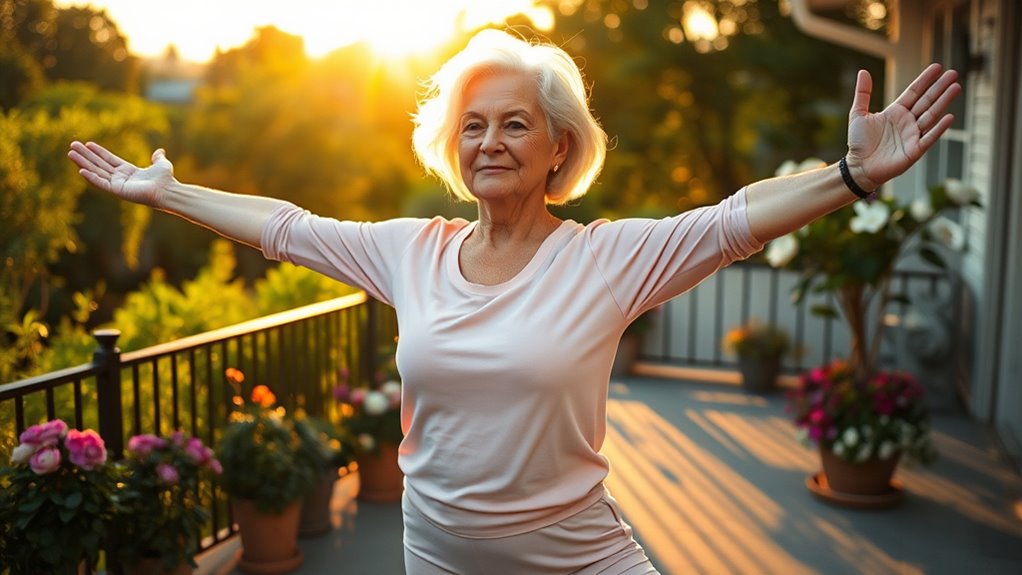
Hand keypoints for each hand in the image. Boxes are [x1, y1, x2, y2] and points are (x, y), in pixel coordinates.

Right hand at [68, 141, 173, 207]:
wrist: (168, 190)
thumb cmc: (166, 180)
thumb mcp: (161, 164)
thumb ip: (158, 158)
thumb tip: (160, 151)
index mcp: (128, 171)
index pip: (109, 160)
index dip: (98, 152)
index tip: (87, 144)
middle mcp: (121, 178)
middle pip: (99, 164)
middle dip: (85, 155)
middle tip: (72, 145)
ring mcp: (118, 184)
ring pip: (96, 171)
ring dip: (83, 163)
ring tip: (71, 153)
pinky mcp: (117, 191)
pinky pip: (101, 183)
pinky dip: (91, 177)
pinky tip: (81, 170)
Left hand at [846, 64, 959, 189]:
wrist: (858, 167)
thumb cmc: (859, 142)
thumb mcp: (858, 114)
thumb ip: (863, 93)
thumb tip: (863, 71)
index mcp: (896, 112)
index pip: (914, 92)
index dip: (925, 80)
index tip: (937, 67)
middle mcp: (908, 121)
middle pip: (927, 101)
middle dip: (940, 87)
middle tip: (953, 73)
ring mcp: (913, 135)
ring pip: (931, 115)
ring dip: (944, 102)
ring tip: (956, 87)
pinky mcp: (914, 150)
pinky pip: (929, 138)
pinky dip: (939, 128)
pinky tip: (949, 117)